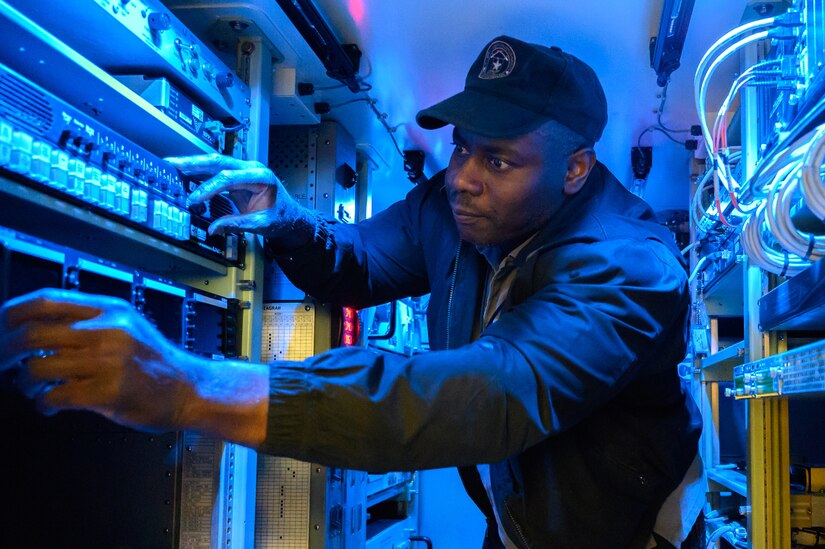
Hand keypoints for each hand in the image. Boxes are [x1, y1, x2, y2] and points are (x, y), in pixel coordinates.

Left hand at [0, 288, 268, 444]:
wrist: (191, 389)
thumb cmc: (157, 365)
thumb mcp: (127, 327)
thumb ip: (89, 322)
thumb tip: (36, 326)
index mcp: (110, 309)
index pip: (45, 301)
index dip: (12, 314)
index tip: (0, 326)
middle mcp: (108, 330)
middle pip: (34, 333)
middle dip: (7, 351)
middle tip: (3, 362)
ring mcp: (109, 360)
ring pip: (39, 366)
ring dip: (25, 381)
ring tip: (33, 387)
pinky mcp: (109, 392)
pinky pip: (55, 395)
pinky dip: (43, 403)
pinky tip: (49, 404)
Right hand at [166, 154, 309, 238]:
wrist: (291, 215)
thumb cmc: (281, 217)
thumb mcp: (261, 224)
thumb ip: (237, 225)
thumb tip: (214, 229)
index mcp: (261, 177)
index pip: (229, 177)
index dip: (209, 187)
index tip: (195, 199)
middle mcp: (252, 168)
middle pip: (220, 161)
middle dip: (195, 163)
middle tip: (174, 163)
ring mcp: (244, 170)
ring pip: (216, 163)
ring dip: (194, 164)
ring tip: (173, 163)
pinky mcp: (238, 176)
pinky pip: (217, 171)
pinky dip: (201, 172)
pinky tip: (185, 172)